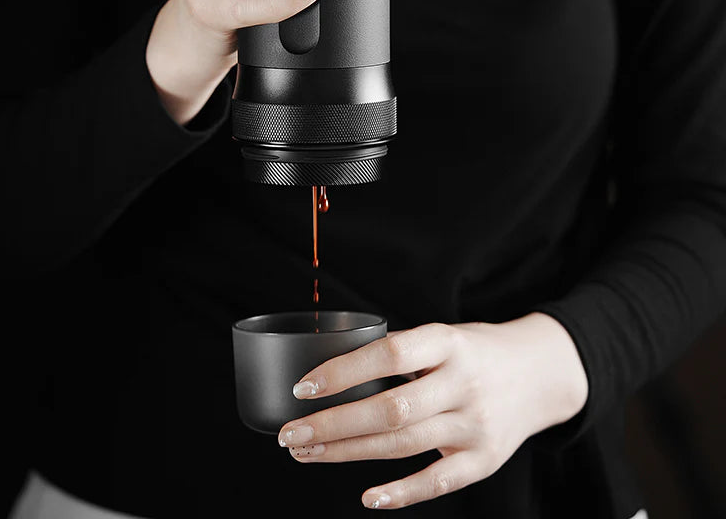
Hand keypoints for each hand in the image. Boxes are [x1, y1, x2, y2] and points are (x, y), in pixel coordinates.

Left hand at [278, 313, 587, 509]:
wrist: (542, 373)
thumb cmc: (476, 350)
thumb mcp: (444, 334)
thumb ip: (403, 353)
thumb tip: (336, 374)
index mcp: (448, 342)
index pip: (390, 355)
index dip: (343, 372)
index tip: (303, 388)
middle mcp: (463, 383)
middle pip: (390, 409)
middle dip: (333, 425)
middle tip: (290, 434)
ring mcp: (476, 424)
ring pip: (403, 445)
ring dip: (348, 453)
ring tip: (308, 453)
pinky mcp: (485, 460)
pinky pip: (439, 482)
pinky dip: (402, 493)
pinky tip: (369, 497)